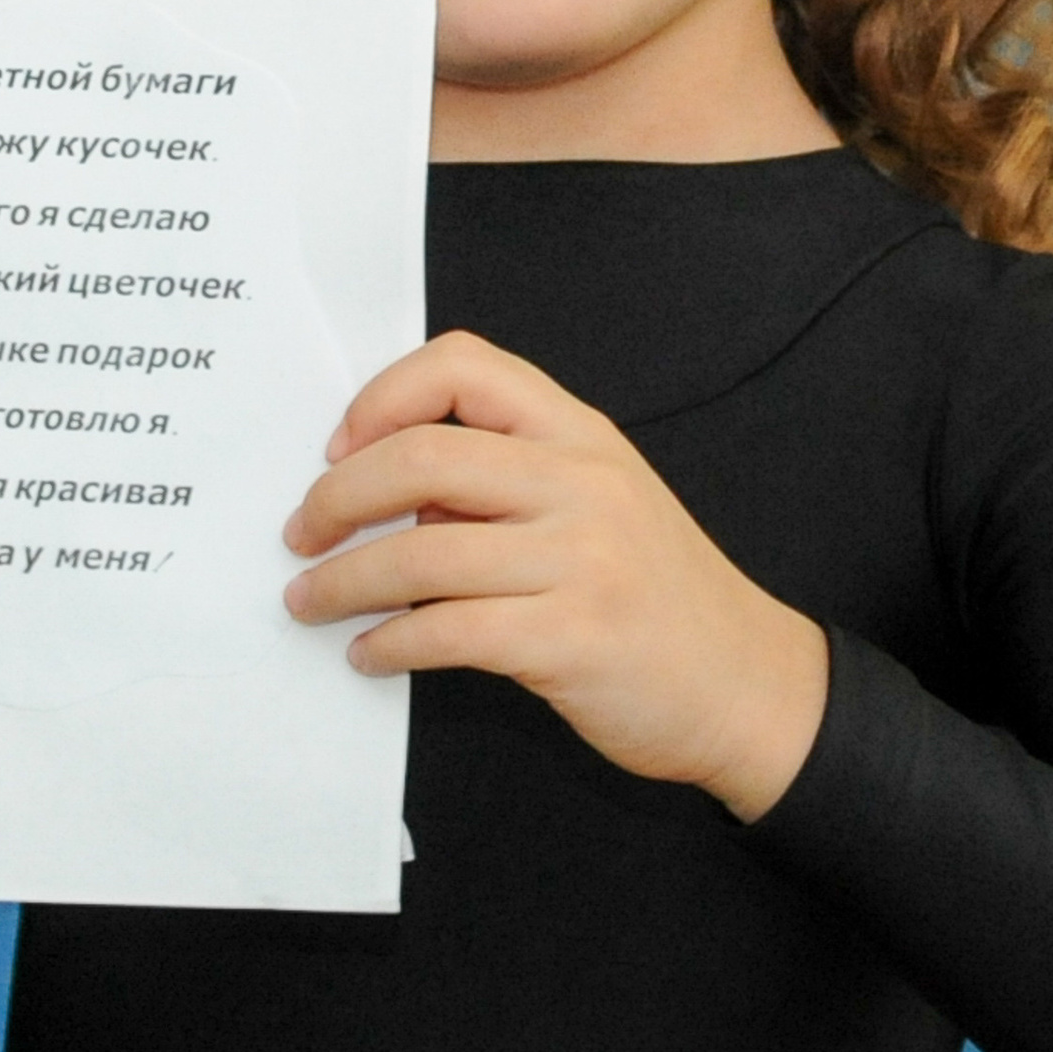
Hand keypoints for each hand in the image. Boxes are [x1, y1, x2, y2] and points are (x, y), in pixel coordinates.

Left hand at [282, 331, 826, 821]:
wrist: (750, 685)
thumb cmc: (661, 596)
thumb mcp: (600, 503)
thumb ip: (509, 481)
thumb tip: (391, 494)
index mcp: (581, 436)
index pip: (466, 366)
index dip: (385, 396)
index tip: (342, 446)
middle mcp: (582, 484)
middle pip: (423, 456)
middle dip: (337, 498)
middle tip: (302, 533)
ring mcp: (582, 560)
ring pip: (420, 551)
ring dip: (342, 581)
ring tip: (309, 600)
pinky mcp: (571, 639)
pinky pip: (446, 630)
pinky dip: (389, 643)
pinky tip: (371, 654)